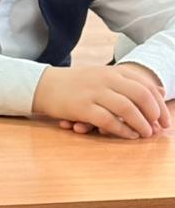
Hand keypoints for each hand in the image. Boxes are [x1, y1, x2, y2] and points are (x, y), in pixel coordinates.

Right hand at [33, 63, 170, 139]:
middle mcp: (105, 79)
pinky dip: (123, 131)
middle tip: (158, 128)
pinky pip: (108, 121)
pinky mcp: (82, 107)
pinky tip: (129, 136)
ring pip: (127, 109)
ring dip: (141, 124)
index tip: (164, 119)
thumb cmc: (76, 84)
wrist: (43, 84)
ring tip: (145, 134)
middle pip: (141, 95)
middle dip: (154, 114)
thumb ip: (129, 82)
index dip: (159, 104)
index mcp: (112, 71)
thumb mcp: (103, 76)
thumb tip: (160, 92)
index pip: (145, 85)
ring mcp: (93, 92)